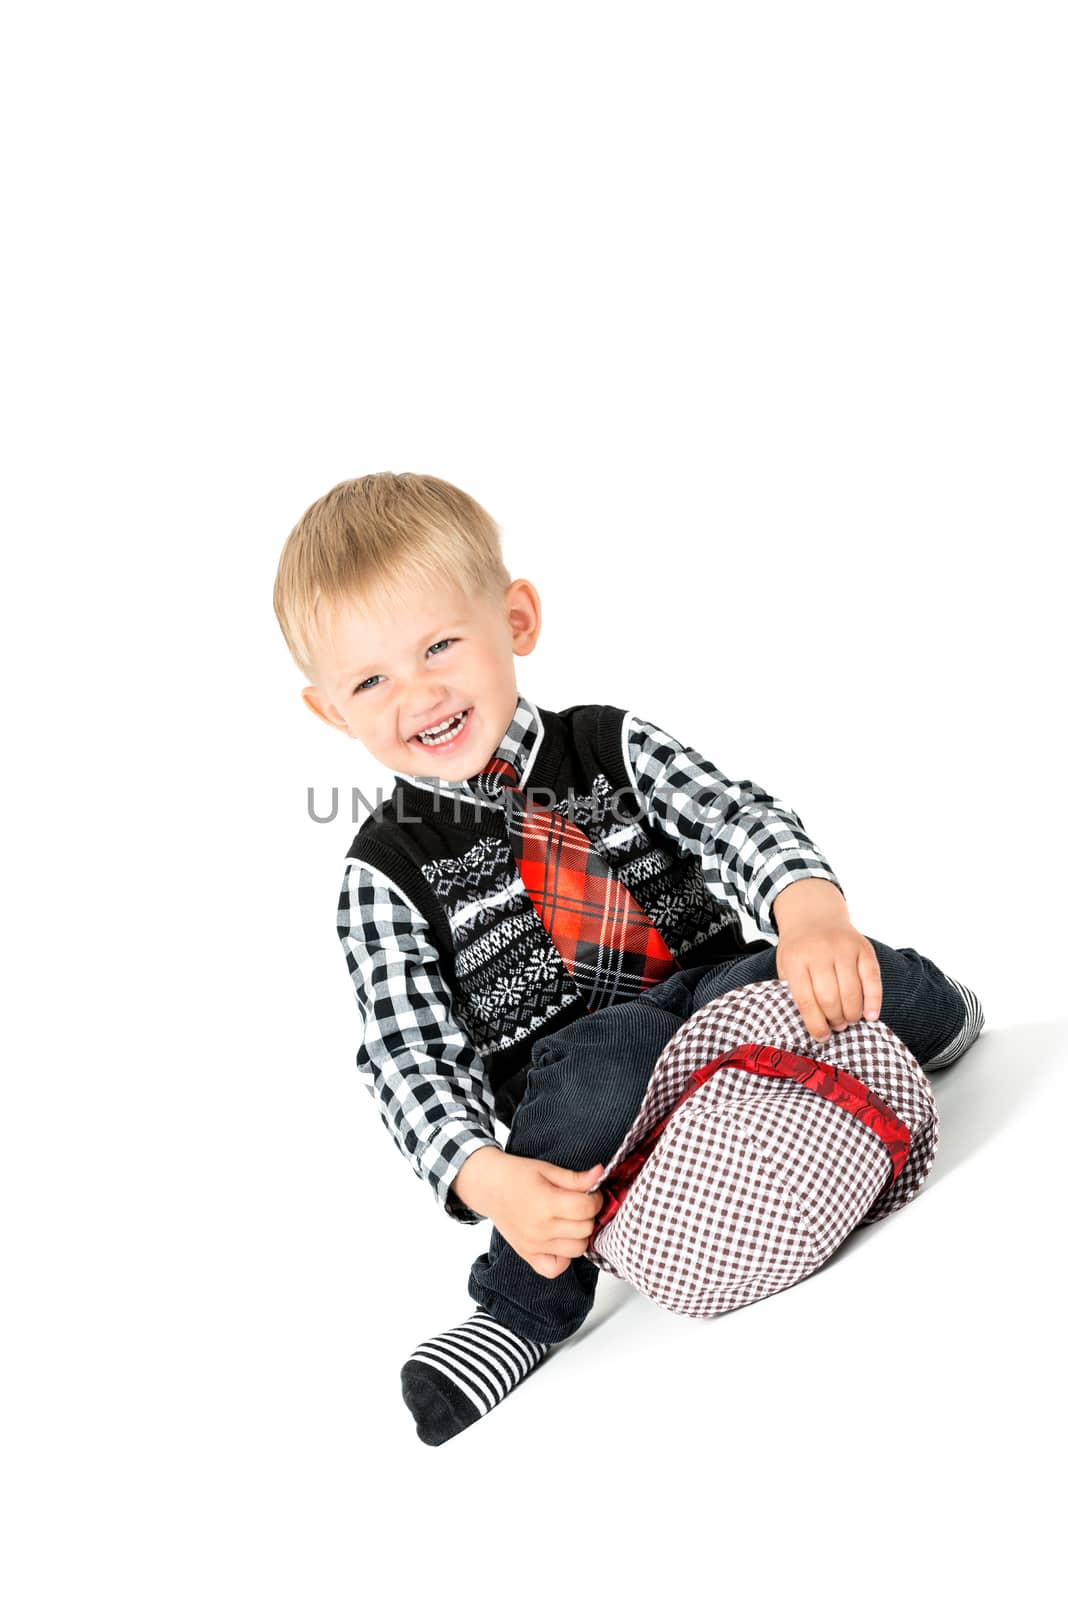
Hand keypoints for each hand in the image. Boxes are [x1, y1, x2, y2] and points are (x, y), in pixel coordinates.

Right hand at [481, 1152, 605, 1278]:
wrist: (487, 1186)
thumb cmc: (515, 1175)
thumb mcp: (547, 1169)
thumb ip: (575, 1178)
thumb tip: (599, 1174)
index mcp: (545, 1203)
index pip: (586, 1208)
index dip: (596, 1199)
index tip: (592, 1193)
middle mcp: (540, 1229)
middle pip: (585, 1229)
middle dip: (589, 1214)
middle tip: (580, 1204)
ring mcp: (534, 1245)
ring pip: (576, 1249)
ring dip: (579, 1235)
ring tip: (571, 1220)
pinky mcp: (528, 1255)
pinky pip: (555, 1269)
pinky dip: (563, 1258)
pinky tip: (560, 1240)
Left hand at [771, 880, 882, 1043]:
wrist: (813, 915)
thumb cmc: (799, 949)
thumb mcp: (786, 967)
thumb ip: (795, 992)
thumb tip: (813, 1026)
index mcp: (796, 960)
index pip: (806, 1000)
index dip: (815, 1024)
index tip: (822, 1037)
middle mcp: (820, 951)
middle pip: (831, 998)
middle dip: (835, 1019)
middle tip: (836, 1026)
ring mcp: (844, 948)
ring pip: (852, 991)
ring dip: (852, 1014)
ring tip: (848, 1020)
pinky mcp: (864, 948)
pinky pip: (873, 979)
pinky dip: (874, 1001)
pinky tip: (871, 1016)